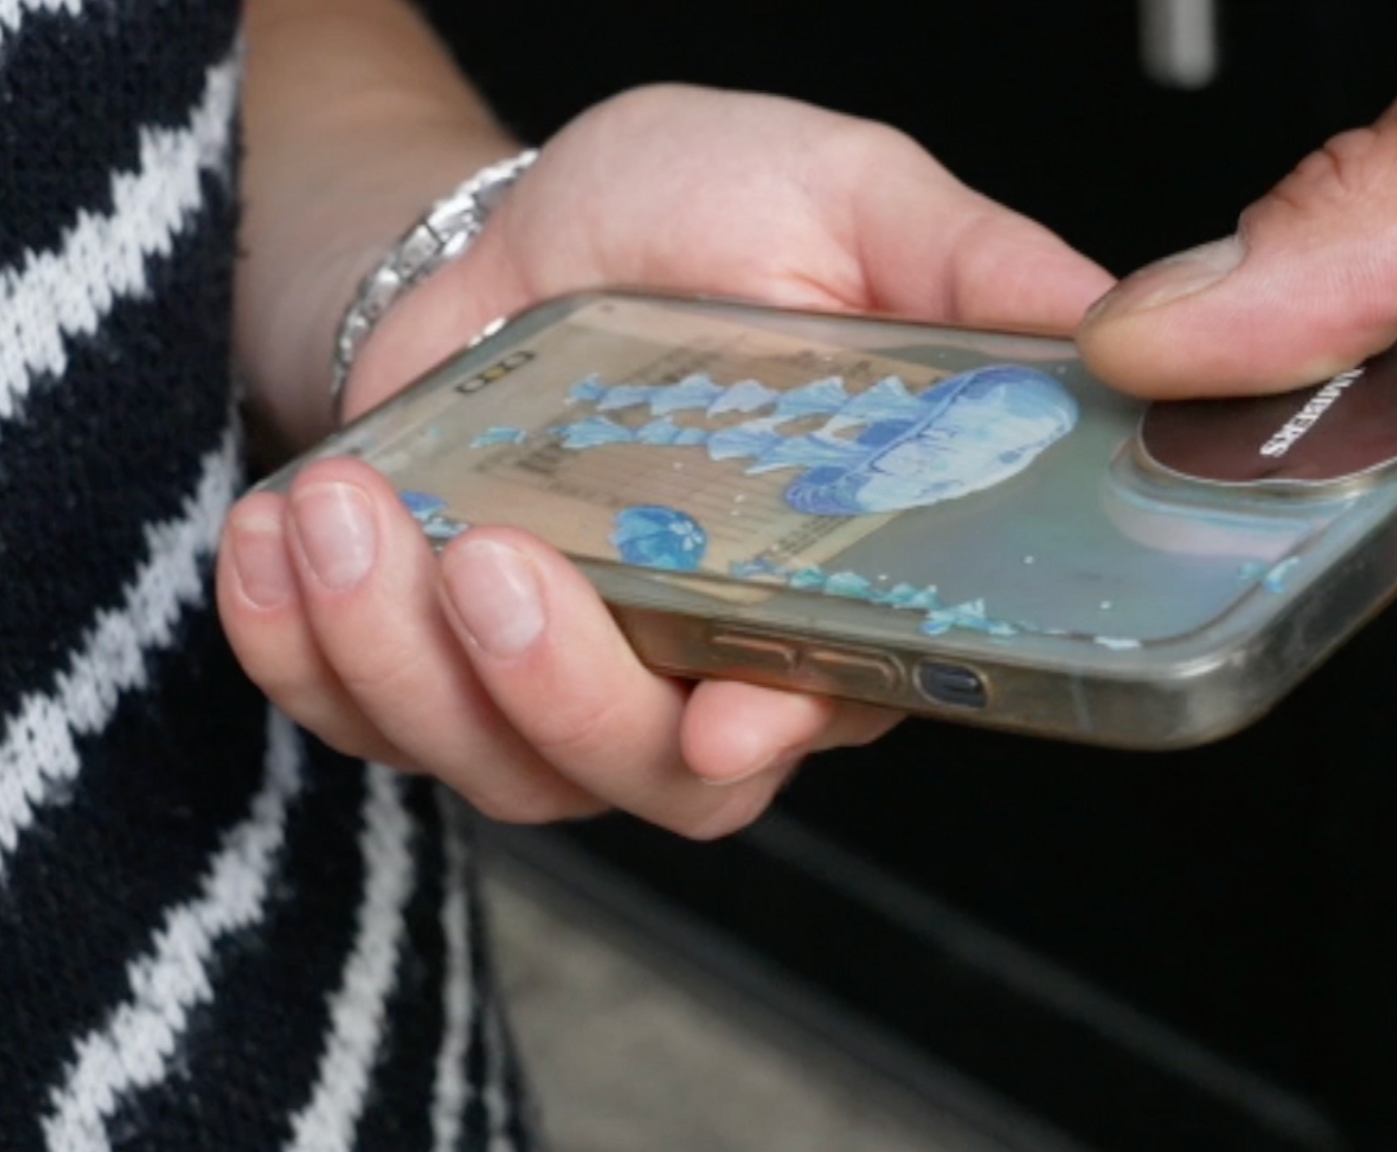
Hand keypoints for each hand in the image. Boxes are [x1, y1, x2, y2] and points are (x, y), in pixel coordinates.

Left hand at [219, 86, 1110, 832]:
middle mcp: (695, 662)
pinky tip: (282, 538)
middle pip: (637, 777)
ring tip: (346, 513)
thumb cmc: (702, 212)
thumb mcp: (850, 202)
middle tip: (490, 559)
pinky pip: (350, 714)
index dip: (770, 741)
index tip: (729, 721)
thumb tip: (1114, 326)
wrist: (522, 219)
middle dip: (551, 693)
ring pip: (485, 763)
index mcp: (824, 588)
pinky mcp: (419, 660)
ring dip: (394, 660)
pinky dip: (292, 647)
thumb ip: (970, 267)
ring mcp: (550, 676)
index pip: (814, 715)